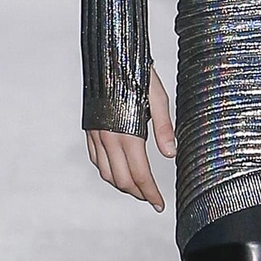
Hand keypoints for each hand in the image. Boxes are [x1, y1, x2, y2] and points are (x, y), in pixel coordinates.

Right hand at [86, 66, 175, 210]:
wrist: (109, 55)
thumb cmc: (137, 73)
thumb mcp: (157, 98)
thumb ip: (165, 128)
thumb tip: (171, 155)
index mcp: (127, 132)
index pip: (140, 175)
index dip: (150, 193)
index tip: (159, 205)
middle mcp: (108, 137)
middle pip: (122, 180)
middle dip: (138, 193)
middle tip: (152, 198)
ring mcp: (96, 134)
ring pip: (106, 173)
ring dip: (122, 185)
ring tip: (138, 188)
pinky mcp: (90, 129)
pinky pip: (96, 160)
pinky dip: (108, 171)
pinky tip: (119, 170)